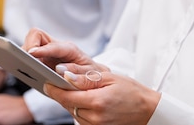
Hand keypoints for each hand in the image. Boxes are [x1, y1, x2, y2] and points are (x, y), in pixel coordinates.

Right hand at [24, 28, 105, 72]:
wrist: (91, 76)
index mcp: (70, 49)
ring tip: (19, 65)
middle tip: (25, 60)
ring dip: (24, 54)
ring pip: (29, 44)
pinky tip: (22, 70)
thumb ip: (78, 73)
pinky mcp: (40, 59)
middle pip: (36, 35)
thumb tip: (61, 70)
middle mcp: (56, 47)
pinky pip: (28, 56)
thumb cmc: (90, 73)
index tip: (32, 54)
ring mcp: (46, 52)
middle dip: (29, 45)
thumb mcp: (90, 75)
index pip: (55, 45)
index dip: (43, 49)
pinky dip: (23, 61)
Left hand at [45, 70, 160, 124]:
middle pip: (67, 104)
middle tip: (57, 81)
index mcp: (97, 102)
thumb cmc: (131, 91)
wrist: (147, 110)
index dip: (53, 89)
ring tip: (75, 89)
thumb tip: (65, 74)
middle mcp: (94, 118)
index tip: (47, 81)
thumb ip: (85, 78)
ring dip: (70, 101)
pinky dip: (79, 108)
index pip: (66, 96)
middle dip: (61, 93)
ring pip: (72, 112)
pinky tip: (85, 100)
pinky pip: (80, 118)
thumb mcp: (109, 78)